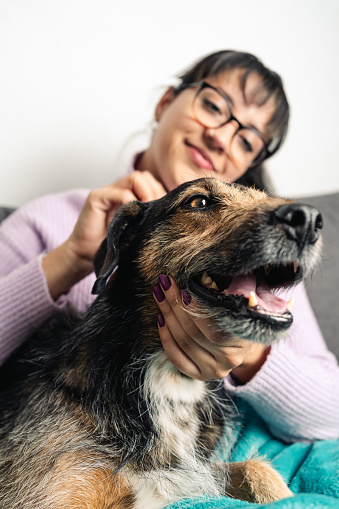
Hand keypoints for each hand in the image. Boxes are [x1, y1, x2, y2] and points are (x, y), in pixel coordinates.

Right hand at [43, 171, 165, 299]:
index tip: (164, 212)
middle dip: (155, 191)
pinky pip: (120, 192)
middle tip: (156, 213)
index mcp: (127, 196)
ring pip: (135, 178)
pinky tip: (132, 217)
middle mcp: (117, 190)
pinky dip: (130, 202)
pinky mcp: (96, 198)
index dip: (160, 193)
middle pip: (144, 176)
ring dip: (146, 193)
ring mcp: (107, 192)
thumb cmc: (110, 247)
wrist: (84, 256)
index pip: (150, 182)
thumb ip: (147, 218)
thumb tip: (170, 215)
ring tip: (146, 212)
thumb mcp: (135, 230)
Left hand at [153, 275, 268, 381]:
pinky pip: (177, 358)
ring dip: (167, 316)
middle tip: (164, 284)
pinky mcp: (200, 375)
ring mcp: (214, 370)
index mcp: (243, 342)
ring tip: (159, 295)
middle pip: (193, 332)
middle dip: (175, 305)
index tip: (182, 288)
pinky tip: (160, 319)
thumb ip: (232, 292)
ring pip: (182, 342)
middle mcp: (229, 360)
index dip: (195, 308)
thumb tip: (205, 279)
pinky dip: (166, 338)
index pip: (213, 326)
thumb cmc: (241, 314)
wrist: (245, 340)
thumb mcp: (244, 301)